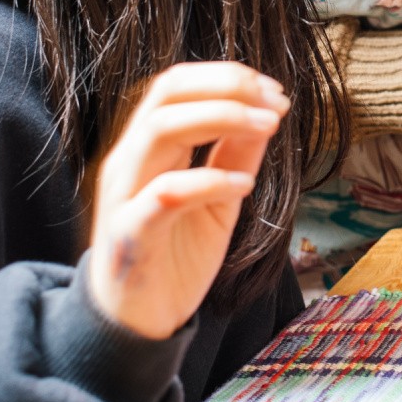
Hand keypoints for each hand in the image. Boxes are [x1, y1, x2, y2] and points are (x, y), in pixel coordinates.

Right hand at [83, 63, 288, 339]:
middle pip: (167, 94)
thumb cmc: (174, 256)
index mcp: (147, 147)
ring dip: (221, 118)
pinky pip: (164, 195)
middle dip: (226, 85)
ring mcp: (124, 195)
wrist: (136, 324)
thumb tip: (269, 113)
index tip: (276, 91)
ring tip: (268, 127)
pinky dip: (208, 181)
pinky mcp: (130, 235)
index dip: (228, 77)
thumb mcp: (218, 201)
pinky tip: (243, 185)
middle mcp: (129, 161)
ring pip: (159, 131)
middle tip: (274, 101)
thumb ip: (235, 157)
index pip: (177, 84)